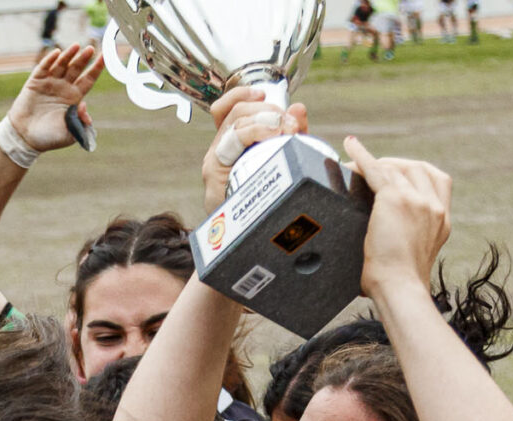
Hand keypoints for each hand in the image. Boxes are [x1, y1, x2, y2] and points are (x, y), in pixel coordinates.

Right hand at [6, 43, 99, 152]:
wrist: (25, 138)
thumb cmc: (49, 138)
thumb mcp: (70, 133)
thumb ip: (81, 122)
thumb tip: (84, 107)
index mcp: (74, 98)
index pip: (89, 79)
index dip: (97, 68)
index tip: (105, 57)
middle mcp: (64, 88)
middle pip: (77, 69)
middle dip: (84, 59)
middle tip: (91, 49)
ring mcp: (50, 83)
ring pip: (62, 65)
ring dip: (69, 55)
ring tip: (77, 46)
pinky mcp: (35, 82)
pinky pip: (44, 67)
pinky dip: (50, 60)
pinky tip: (57, 53)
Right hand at [204, 88, 309, 211]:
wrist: (252, 236)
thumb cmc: (268, 199)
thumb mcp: (285, 158)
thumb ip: (293, 133)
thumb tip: (299, 108)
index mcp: (231, 144)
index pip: (225, 108)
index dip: (242, 94)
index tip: (263, 92)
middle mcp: (219, 150)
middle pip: (237, 111)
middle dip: (268, 110)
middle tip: (291, 123)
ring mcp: (214, 161)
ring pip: (236, 122)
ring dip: (267, 119)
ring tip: (287, 131)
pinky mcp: (213, 173)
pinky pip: (233, 141)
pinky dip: (255, 131)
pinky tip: (272, 136)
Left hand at [343, 140, 451, 303]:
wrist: (399, 290)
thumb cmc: (399, 287)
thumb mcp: (414, 260)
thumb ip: (409, 242)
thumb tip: (387, 248)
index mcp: (442, 221)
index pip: (438, 181)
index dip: (416, 174)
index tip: (400, 175)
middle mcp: (434, 206)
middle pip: (415, 168)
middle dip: (393, 166)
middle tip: (371, 171)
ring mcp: (417, 200)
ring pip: (394, 169)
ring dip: (373, 165)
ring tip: (354, 167)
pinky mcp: (394, 198)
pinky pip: (374, 168)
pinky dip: (360, 155)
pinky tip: (349, 145)